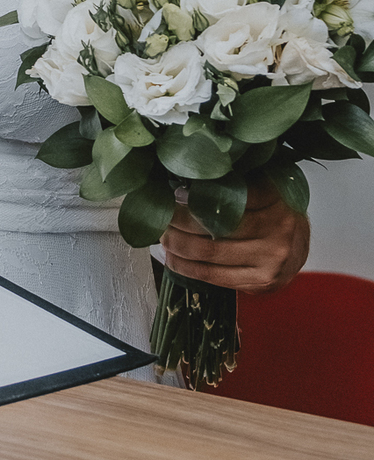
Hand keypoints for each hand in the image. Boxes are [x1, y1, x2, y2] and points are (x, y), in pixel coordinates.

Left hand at [162, 178, 309, 294]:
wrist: (299, 247)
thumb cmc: (272, 210)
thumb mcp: (262, 184)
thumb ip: (235, 180)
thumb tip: (187, 177)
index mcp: (277, 196)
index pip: (232, 194)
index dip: (197, 196)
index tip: (173, 194)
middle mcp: (278, 229)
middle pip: (216, 225)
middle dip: (179, 221)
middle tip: (160, 214)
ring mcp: (271, 259)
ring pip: (211, 253)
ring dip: (178, 245)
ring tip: (162, 235)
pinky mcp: (262, 282)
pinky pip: (216, 277)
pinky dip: (187, 268)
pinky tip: (172, 258)